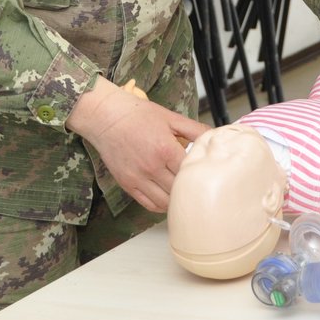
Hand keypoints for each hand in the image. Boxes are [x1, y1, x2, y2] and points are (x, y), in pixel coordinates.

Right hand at [66, 77, 205, 211]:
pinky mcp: (127, 184)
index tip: (205, 171)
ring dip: (176, 199)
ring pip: (166, 202)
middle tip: (197, 184)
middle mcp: (152, 167)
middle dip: (190, 187)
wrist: (105, 117)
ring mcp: (138, 178)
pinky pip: (148, 204)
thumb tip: (214, 137)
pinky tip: (167, 197)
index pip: (191, 173)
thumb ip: (194, 129)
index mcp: (166, 149)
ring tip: (182, 192)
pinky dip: (161, 205)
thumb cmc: (137, 114)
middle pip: (180, 189)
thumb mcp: (170, 117)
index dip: (201, 173)